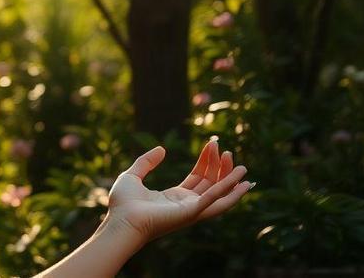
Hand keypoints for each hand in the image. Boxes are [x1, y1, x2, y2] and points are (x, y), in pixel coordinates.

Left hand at [104, 139, 253, 243]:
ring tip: (242, 167)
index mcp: (174, 197)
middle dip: (219, 166)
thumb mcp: (133, 175)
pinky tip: (242, 183)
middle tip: (225, 149)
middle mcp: (186, 204)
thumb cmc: (123, 203)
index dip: (206, 161)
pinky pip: (215, 200)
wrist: (120, 219)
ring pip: (218, 194)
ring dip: (231, 181)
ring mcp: (191, 210)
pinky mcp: (192, 213)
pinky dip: (230, 192)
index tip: (212, 144)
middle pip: (209, 183)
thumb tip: (162, 149)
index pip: (197, 177)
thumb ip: (146, 162)